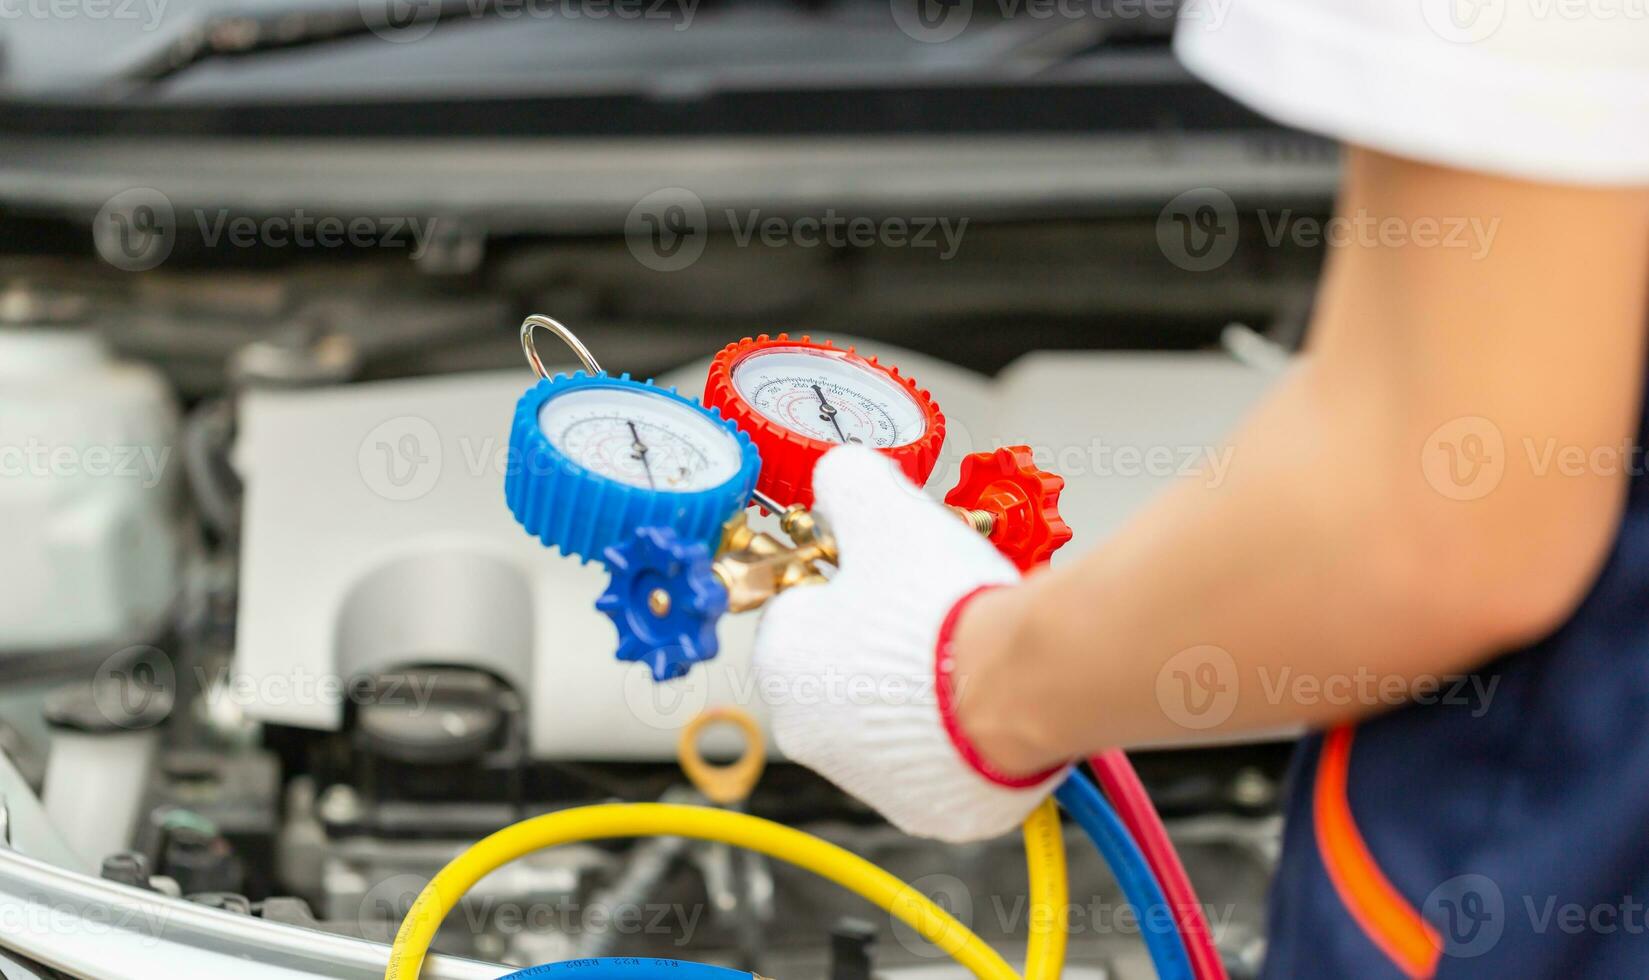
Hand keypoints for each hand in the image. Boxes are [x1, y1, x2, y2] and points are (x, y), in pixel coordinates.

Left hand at [752, 445, 1068, 842]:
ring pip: (883, 720)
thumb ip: (846, 481)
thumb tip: (837, 474)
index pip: (798, 611)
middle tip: (928, 614)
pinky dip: (950, 738)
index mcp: (782, 659)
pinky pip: (930, 764)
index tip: (882, 577)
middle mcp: (807, 730)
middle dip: (875, 642)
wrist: (1019, 685)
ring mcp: (864, 778)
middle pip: (838, 669)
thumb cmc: (940, 606)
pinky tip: (978, 703)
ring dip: (912, 691)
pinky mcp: (923, 808)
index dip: (844, 586)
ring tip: (961, 656)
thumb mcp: (883, 508)